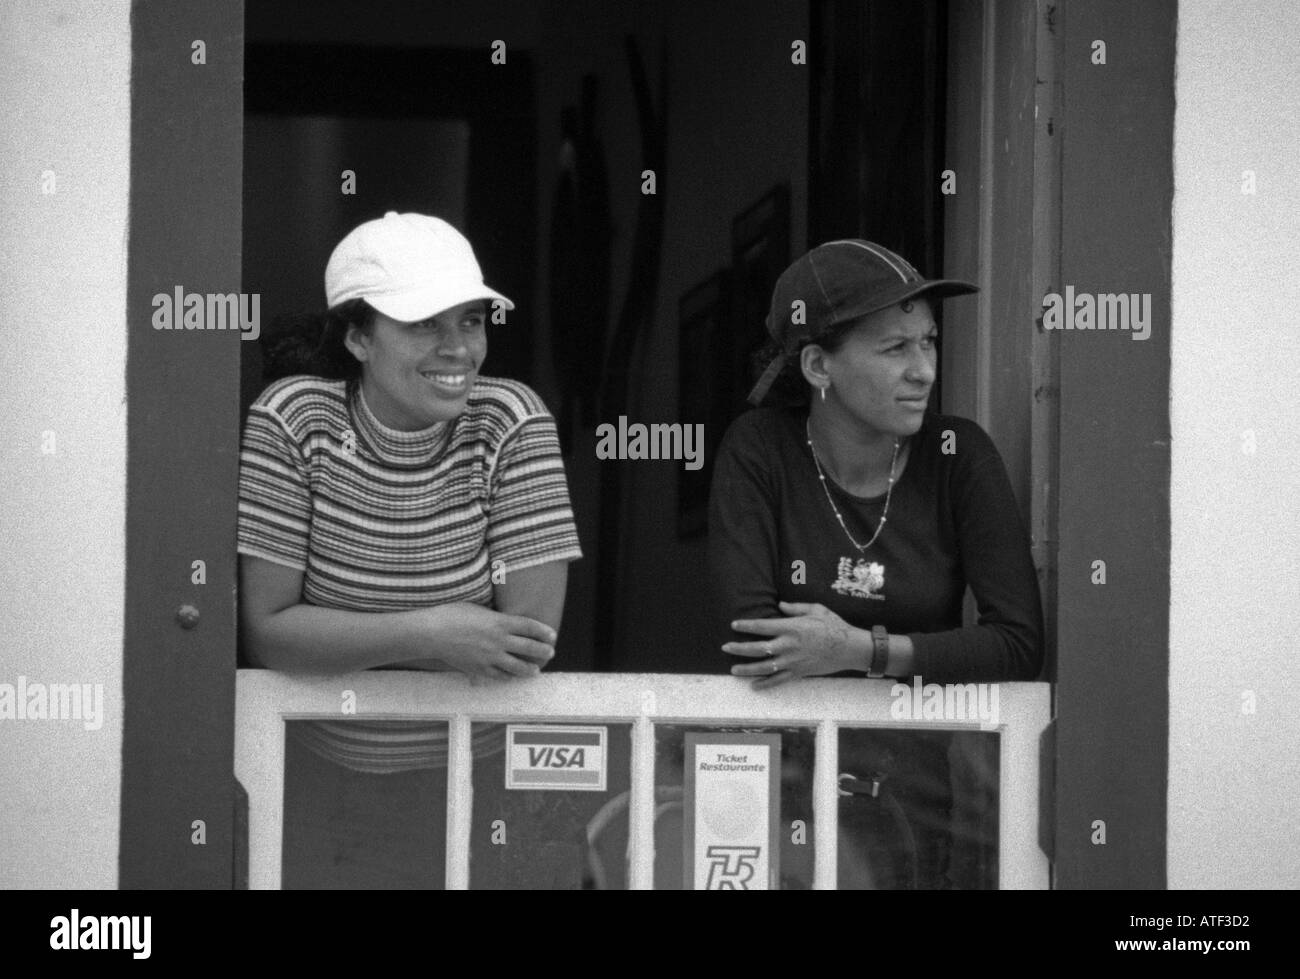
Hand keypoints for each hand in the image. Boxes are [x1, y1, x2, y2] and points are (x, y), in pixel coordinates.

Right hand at [409, 603, 555, 679]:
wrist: (432, 633)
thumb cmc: (452, 615)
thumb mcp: (478, 609)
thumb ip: (495, 617)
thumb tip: (507, 621)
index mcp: (499, 622)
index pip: (530, 627)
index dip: (544, 632)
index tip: (553, 635)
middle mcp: (498, 641)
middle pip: (529, 648)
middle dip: (543, 651)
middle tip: (550, 653)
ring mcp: (490, 657)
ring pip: (517, 667)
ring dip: (530, 669)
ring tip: (536, 670)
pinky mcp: (479, 669)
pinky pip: (499, 676)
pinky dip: (509, 677)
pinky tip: (513, 677)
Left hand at [723, 601, 868, 689]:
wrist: (849, 648)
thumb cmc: (833, 625)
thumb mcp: (816, 609)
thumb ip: (795, 608)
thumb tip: (780, 605)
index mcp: (791, 628)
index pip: (762, 627)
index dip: (746, 626)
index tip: (734, 625)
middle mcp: (788, 645)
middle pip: (757, 648)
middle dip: (739, 648)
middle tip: (725, 647)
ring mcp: (792, 661)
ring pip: (764, 667)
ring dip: (747, 669)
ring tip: (733, 669)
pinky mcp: (798, 673)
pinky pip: (778, 680)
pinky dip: (765, 684)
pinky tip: (754, 686)